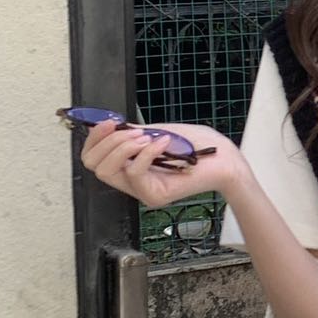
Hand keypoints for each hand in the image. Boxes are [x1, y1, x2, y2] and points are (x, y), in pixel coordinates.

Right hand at [78, 118, 246, 210]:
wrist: (224, 160)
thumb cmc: (198, 147)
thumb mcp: (158, 133)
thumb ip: (132, 132)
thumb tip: (107, 124)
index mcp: (129, 165)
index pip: (93, 157)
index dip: (94, 138)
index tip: (108, 121)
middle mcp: (131, 181)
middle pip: (93, 165)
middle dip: (107, 141)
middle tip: (133, 131)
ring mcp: (141, 190)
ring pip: (108, 170)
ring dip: (123, 146)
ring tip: (147, 137)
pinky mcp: (154, 195)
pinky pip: (135, 173)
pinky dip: (146, 152)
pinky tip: (162, 143)